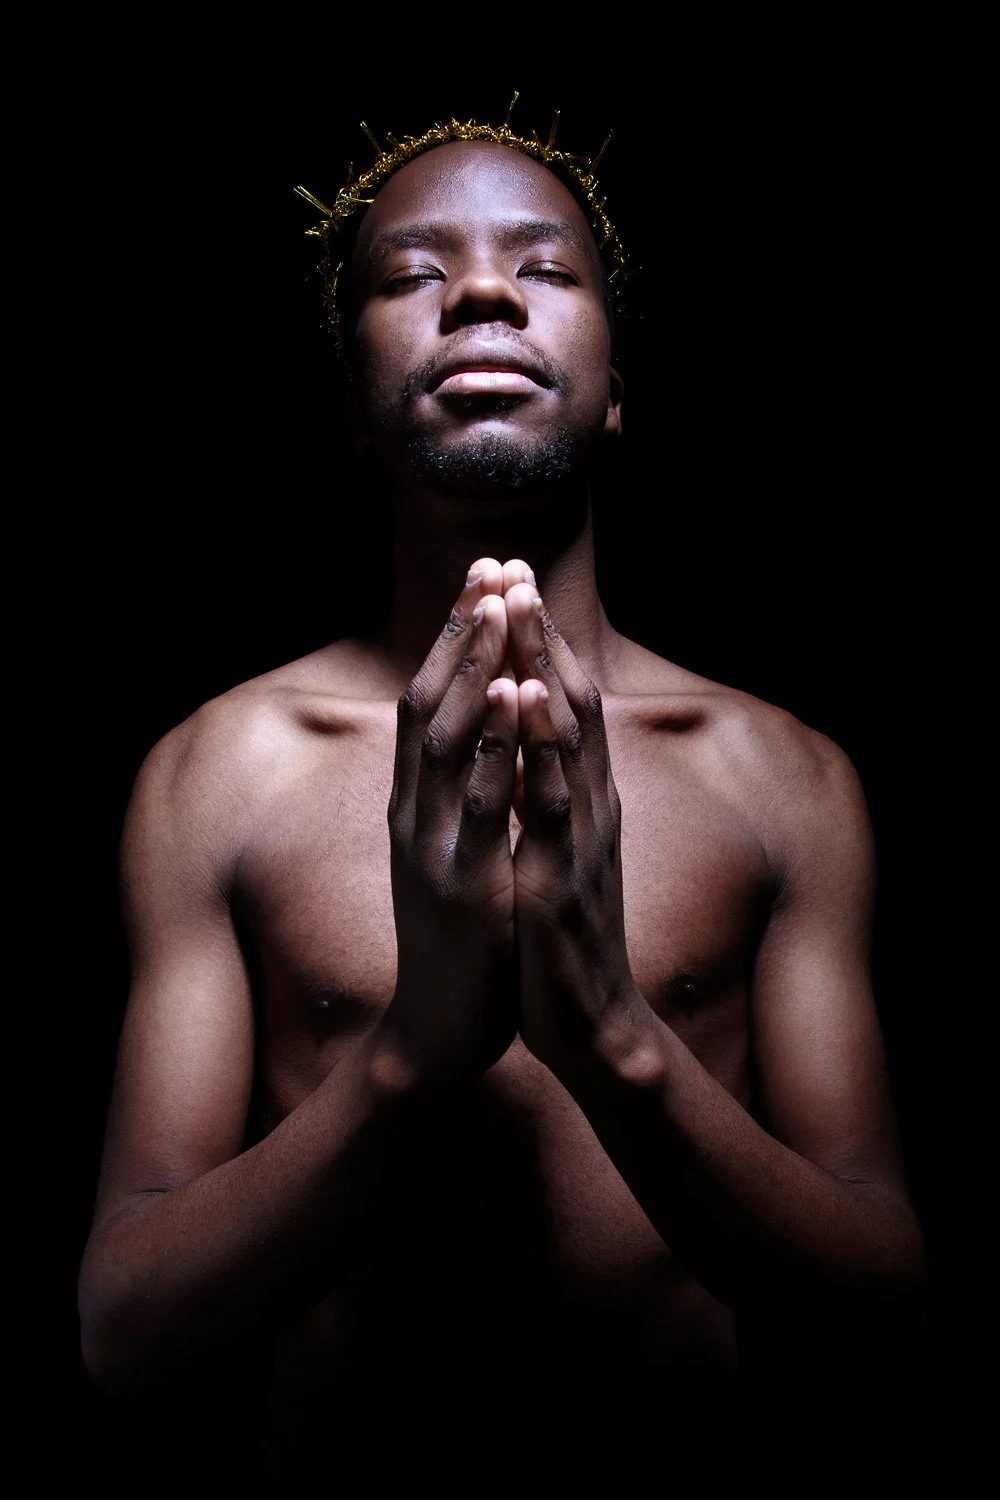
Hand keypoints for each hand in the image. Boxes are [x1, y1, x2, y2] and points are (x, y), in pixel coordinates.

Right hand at [380, 559, 519, 1085]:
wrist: (437, 1028)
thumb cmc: (460, 938)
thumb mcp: (455, 853)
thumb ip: (458, 799)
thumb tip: (476, 740)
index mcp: (416, 804)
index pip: (429, 701)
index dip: (455, 638)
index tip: (484, 578)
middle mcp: (413, 812)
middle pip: (429, 702)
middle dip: (462, 632)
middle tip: (489, 564)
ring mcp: (430, 844)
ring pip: (445, 739)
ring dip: (472, 668)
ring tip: (497, 606)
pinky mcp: (456, 883)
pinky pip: (477, 800)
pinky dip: (492, 742)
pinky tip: (508, 695)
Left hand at [504, 581, 643, 1074]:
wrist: (591, 1026)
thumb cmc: (564, 940)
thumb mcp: (560, 857)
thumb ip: (558, 803)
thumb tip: (538, 751)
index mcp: (584, 803)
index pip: (566, 706)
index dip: (543, 644)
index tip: (516, 585)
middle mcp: (589, 808)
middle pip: (569, 703)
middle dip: (540, 633)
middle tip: (515, 566)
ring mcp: (577, 839)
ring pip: (564, 737)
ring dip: (542, 667)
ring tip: (521, 607)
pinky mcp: (556, 878)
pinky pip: (547, 799)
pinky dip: (537, 742)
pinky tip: (524, 698)